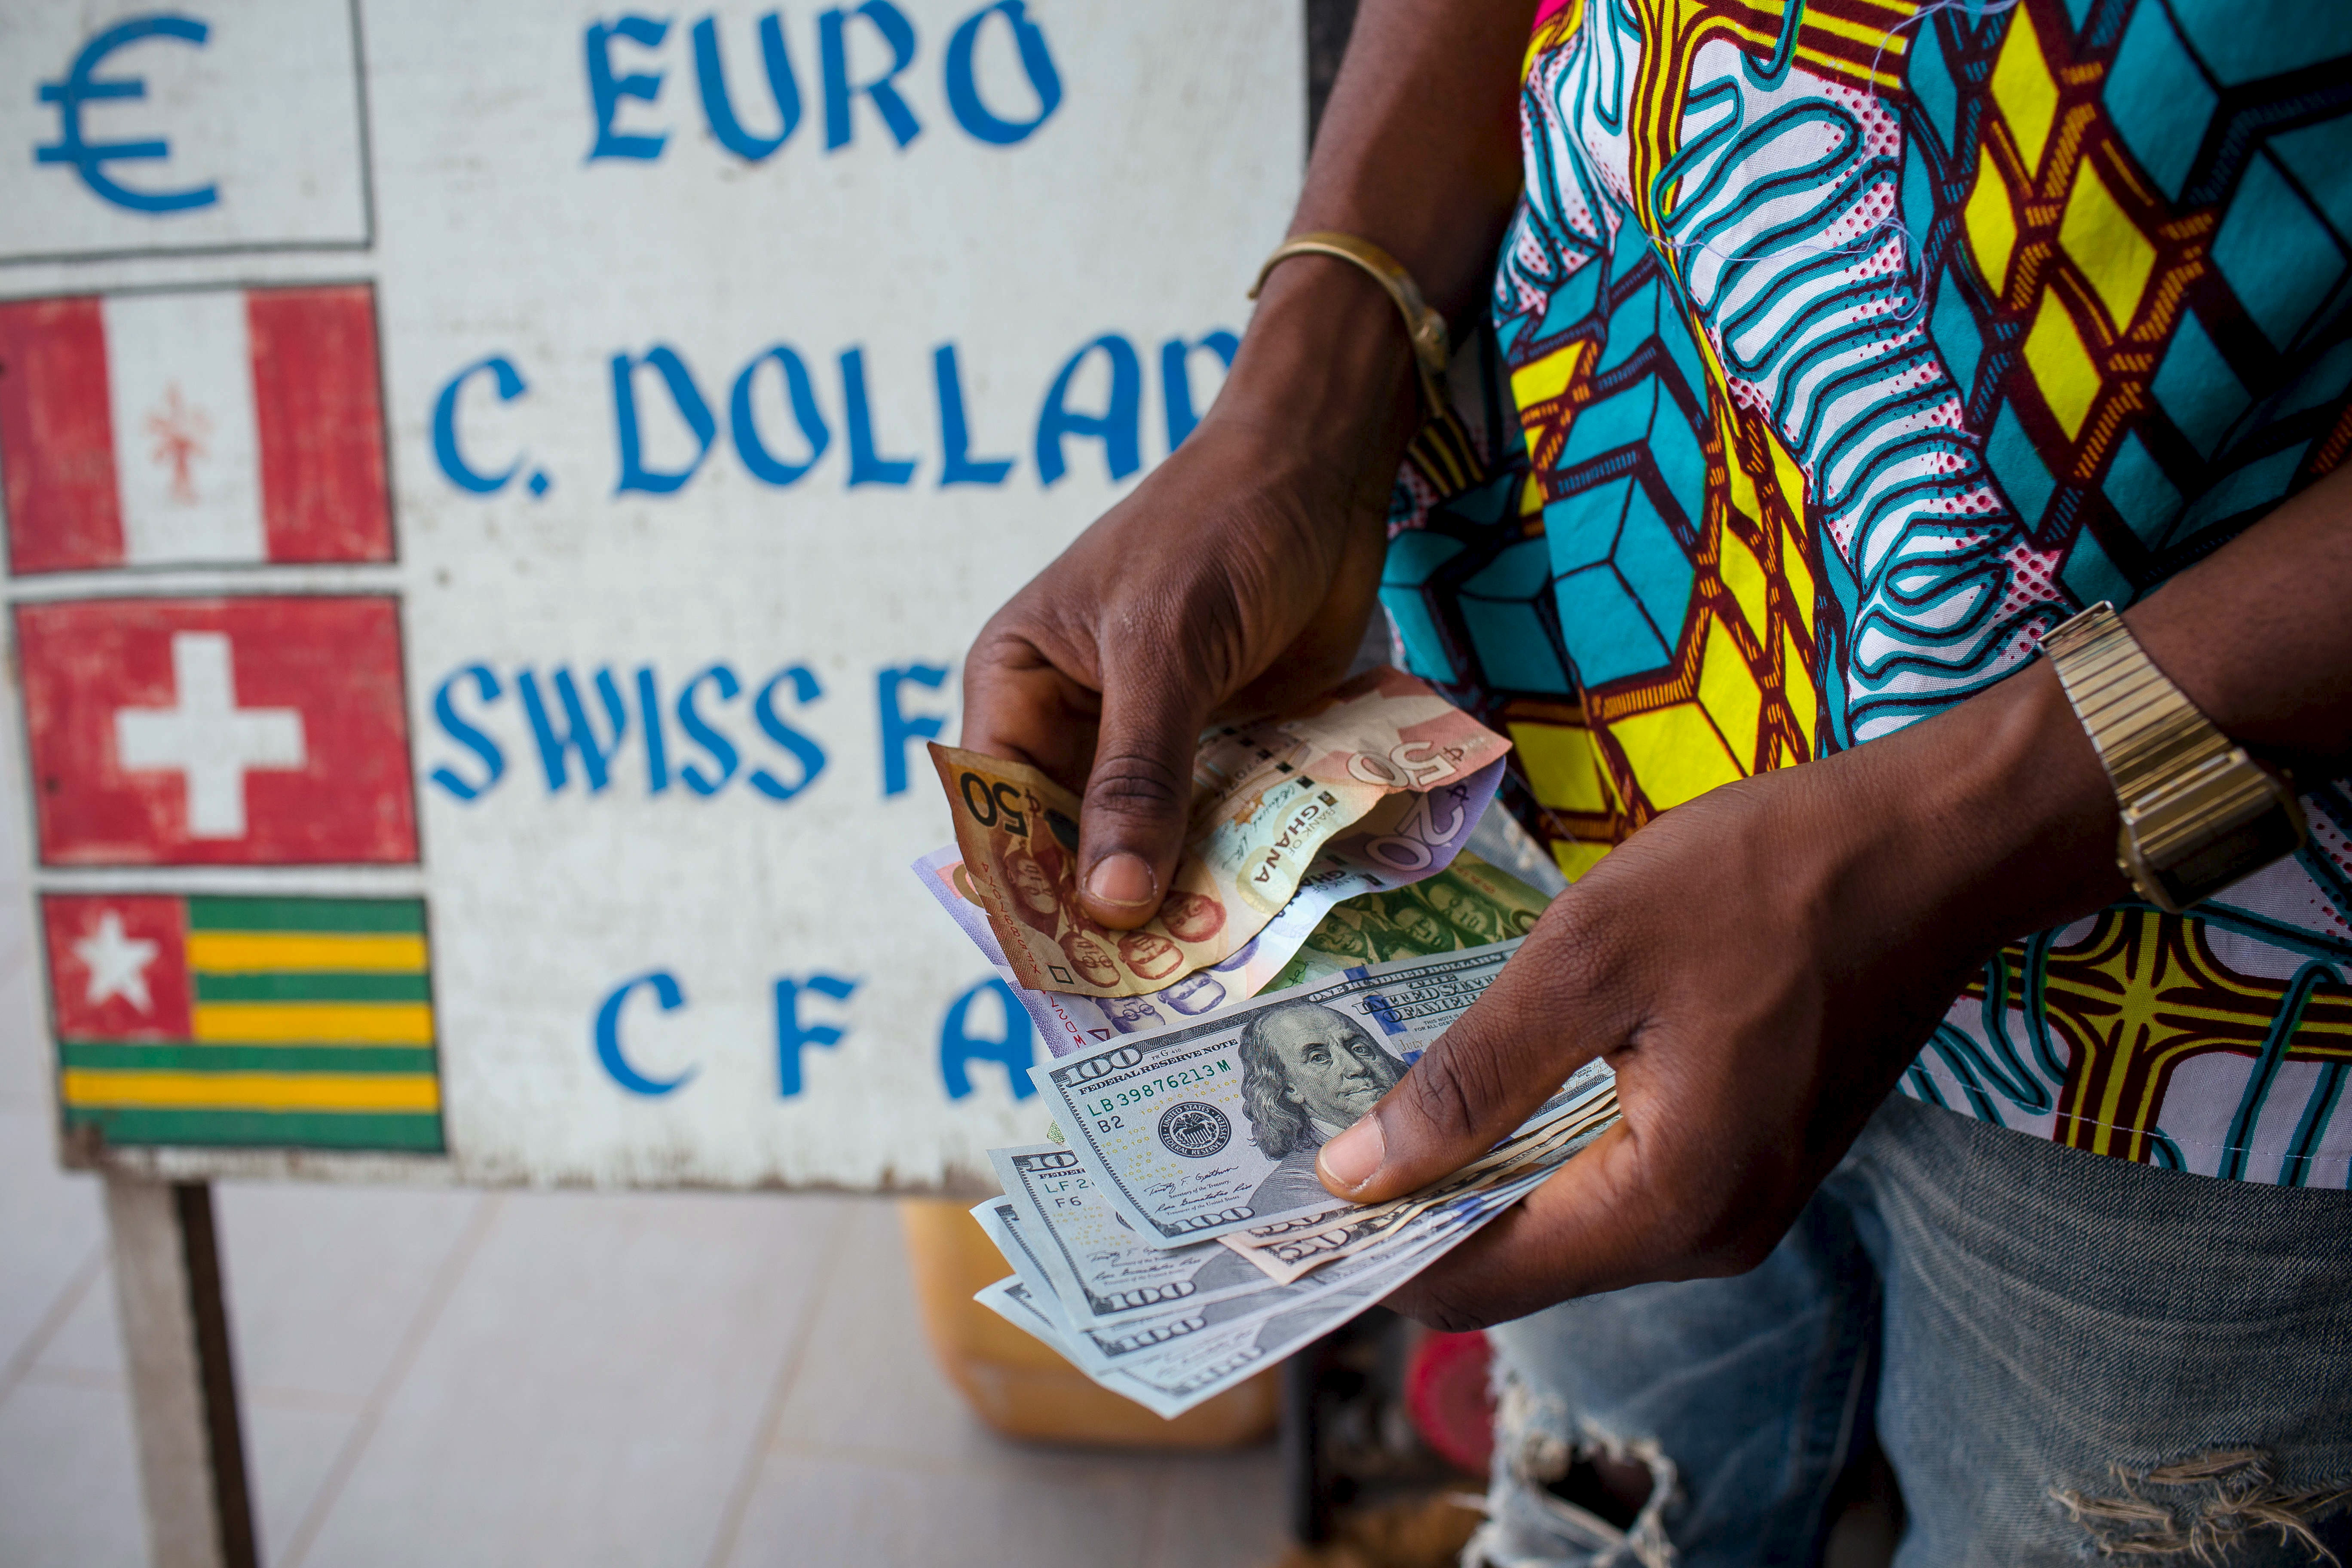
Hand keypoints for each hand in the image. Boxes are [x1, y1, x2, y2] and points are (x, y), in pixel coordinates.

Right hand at [960, 264, 1413, 928]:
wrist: (1322, 466)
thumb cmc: (1218, 529)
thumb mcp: (1164, 650)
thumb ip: (1136, 775)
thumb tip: (1109, 903)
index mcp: (1018, 684)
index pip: (999, 812)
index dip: (1027, 892)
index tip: (1071, 974)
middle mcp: (1074, 721)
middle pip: (1072, 844)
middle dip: (1108, 910)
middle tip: (1153, 998)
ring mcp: (1151, 739)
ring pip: (1147, 844)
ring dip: (1179, 898)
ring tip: (1213, 977)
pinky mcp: (1223, 746)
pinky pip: (1216, 825)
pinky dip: (1235, 867)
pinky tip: (1262, 922)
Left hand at [1314, 662, 2125, 1326]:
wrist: (1933, 845)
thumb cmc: (1767, 879)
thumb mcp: (1590, 957)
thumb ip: (1471, 1077)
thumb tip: (1356, 1175)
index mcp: (1668, 1204)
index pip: (1477, 1279)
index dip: (1374, 1246)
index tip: (1283, 1197)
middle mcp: (1708, 1236)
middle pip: (1518, 1260)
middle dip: (1416, 1205)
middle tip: (1312, 1128)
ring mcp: (1737, 1202)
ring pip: (1563, 1220)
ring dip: (1474, 1169)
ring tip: (1378, 1097)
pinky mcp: (1749, 1156)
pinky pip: (1614, 1179)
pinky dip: (1540, 1141)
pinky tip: (1486, 1078)